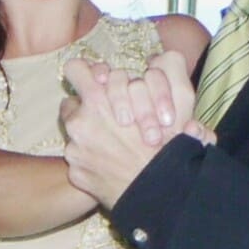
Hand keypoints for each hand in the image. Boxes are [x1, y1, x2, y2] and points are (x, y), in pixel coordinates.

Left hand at [61, 61, 165, 209]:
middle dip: (85, 108)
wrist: (160, 190)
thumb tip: (162, 57)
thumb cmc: (170, 145)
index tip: (98, 83)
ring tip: (113, 143)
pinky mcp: (74, 172)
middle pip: (70, 104)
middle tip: (103, 115)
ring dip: (88, 134)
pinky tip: (110, 164)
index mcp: (99, 99)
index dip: (86, 75)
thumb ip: (168, 72)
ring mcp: (74, 148)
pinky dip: (90, 160)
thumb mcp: (178, 101)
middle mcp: (80, 121)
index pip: (76, 69)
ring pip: (74, 133)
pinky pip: (77, 159)